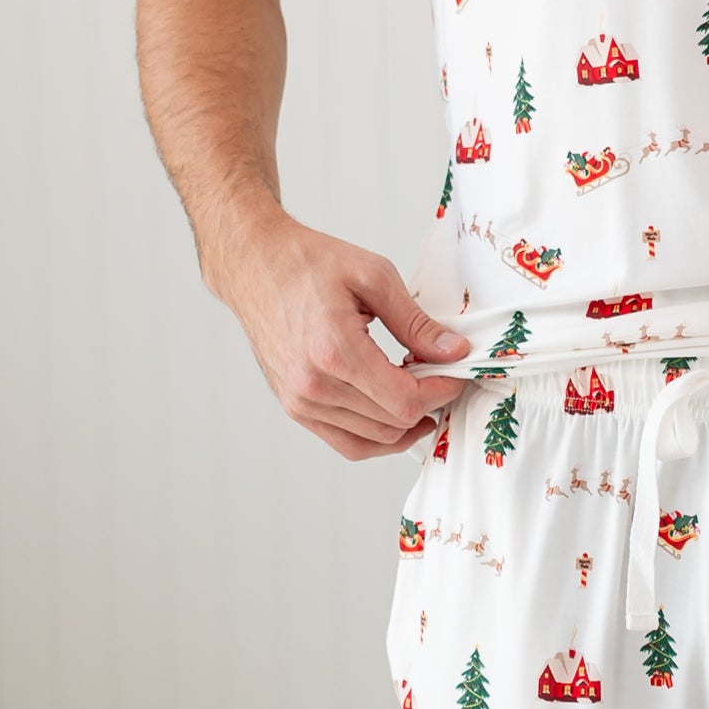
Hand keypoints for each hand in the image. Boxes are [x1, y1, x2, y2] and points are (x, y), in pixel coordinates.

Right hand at [211, 210, 473, 459]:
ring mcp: (301, 402)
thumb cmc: (306, 263)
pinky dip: (379, 437)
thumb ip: (416, 322)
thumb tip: (454, 352)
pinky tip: (395, 414)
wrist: (254, 265)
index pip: (405, 400)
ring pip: (376, 439)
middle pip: (394, 423)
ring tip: (417, 388)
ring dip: (405, 421)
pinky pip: (349, 444)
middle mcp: (314, 385)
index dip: (441, 391)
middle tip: (440, 375)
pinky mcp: (296, 409)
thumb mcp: (372, 276)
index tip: (454, 373)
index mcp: (334, 351)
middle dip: (428, 402)